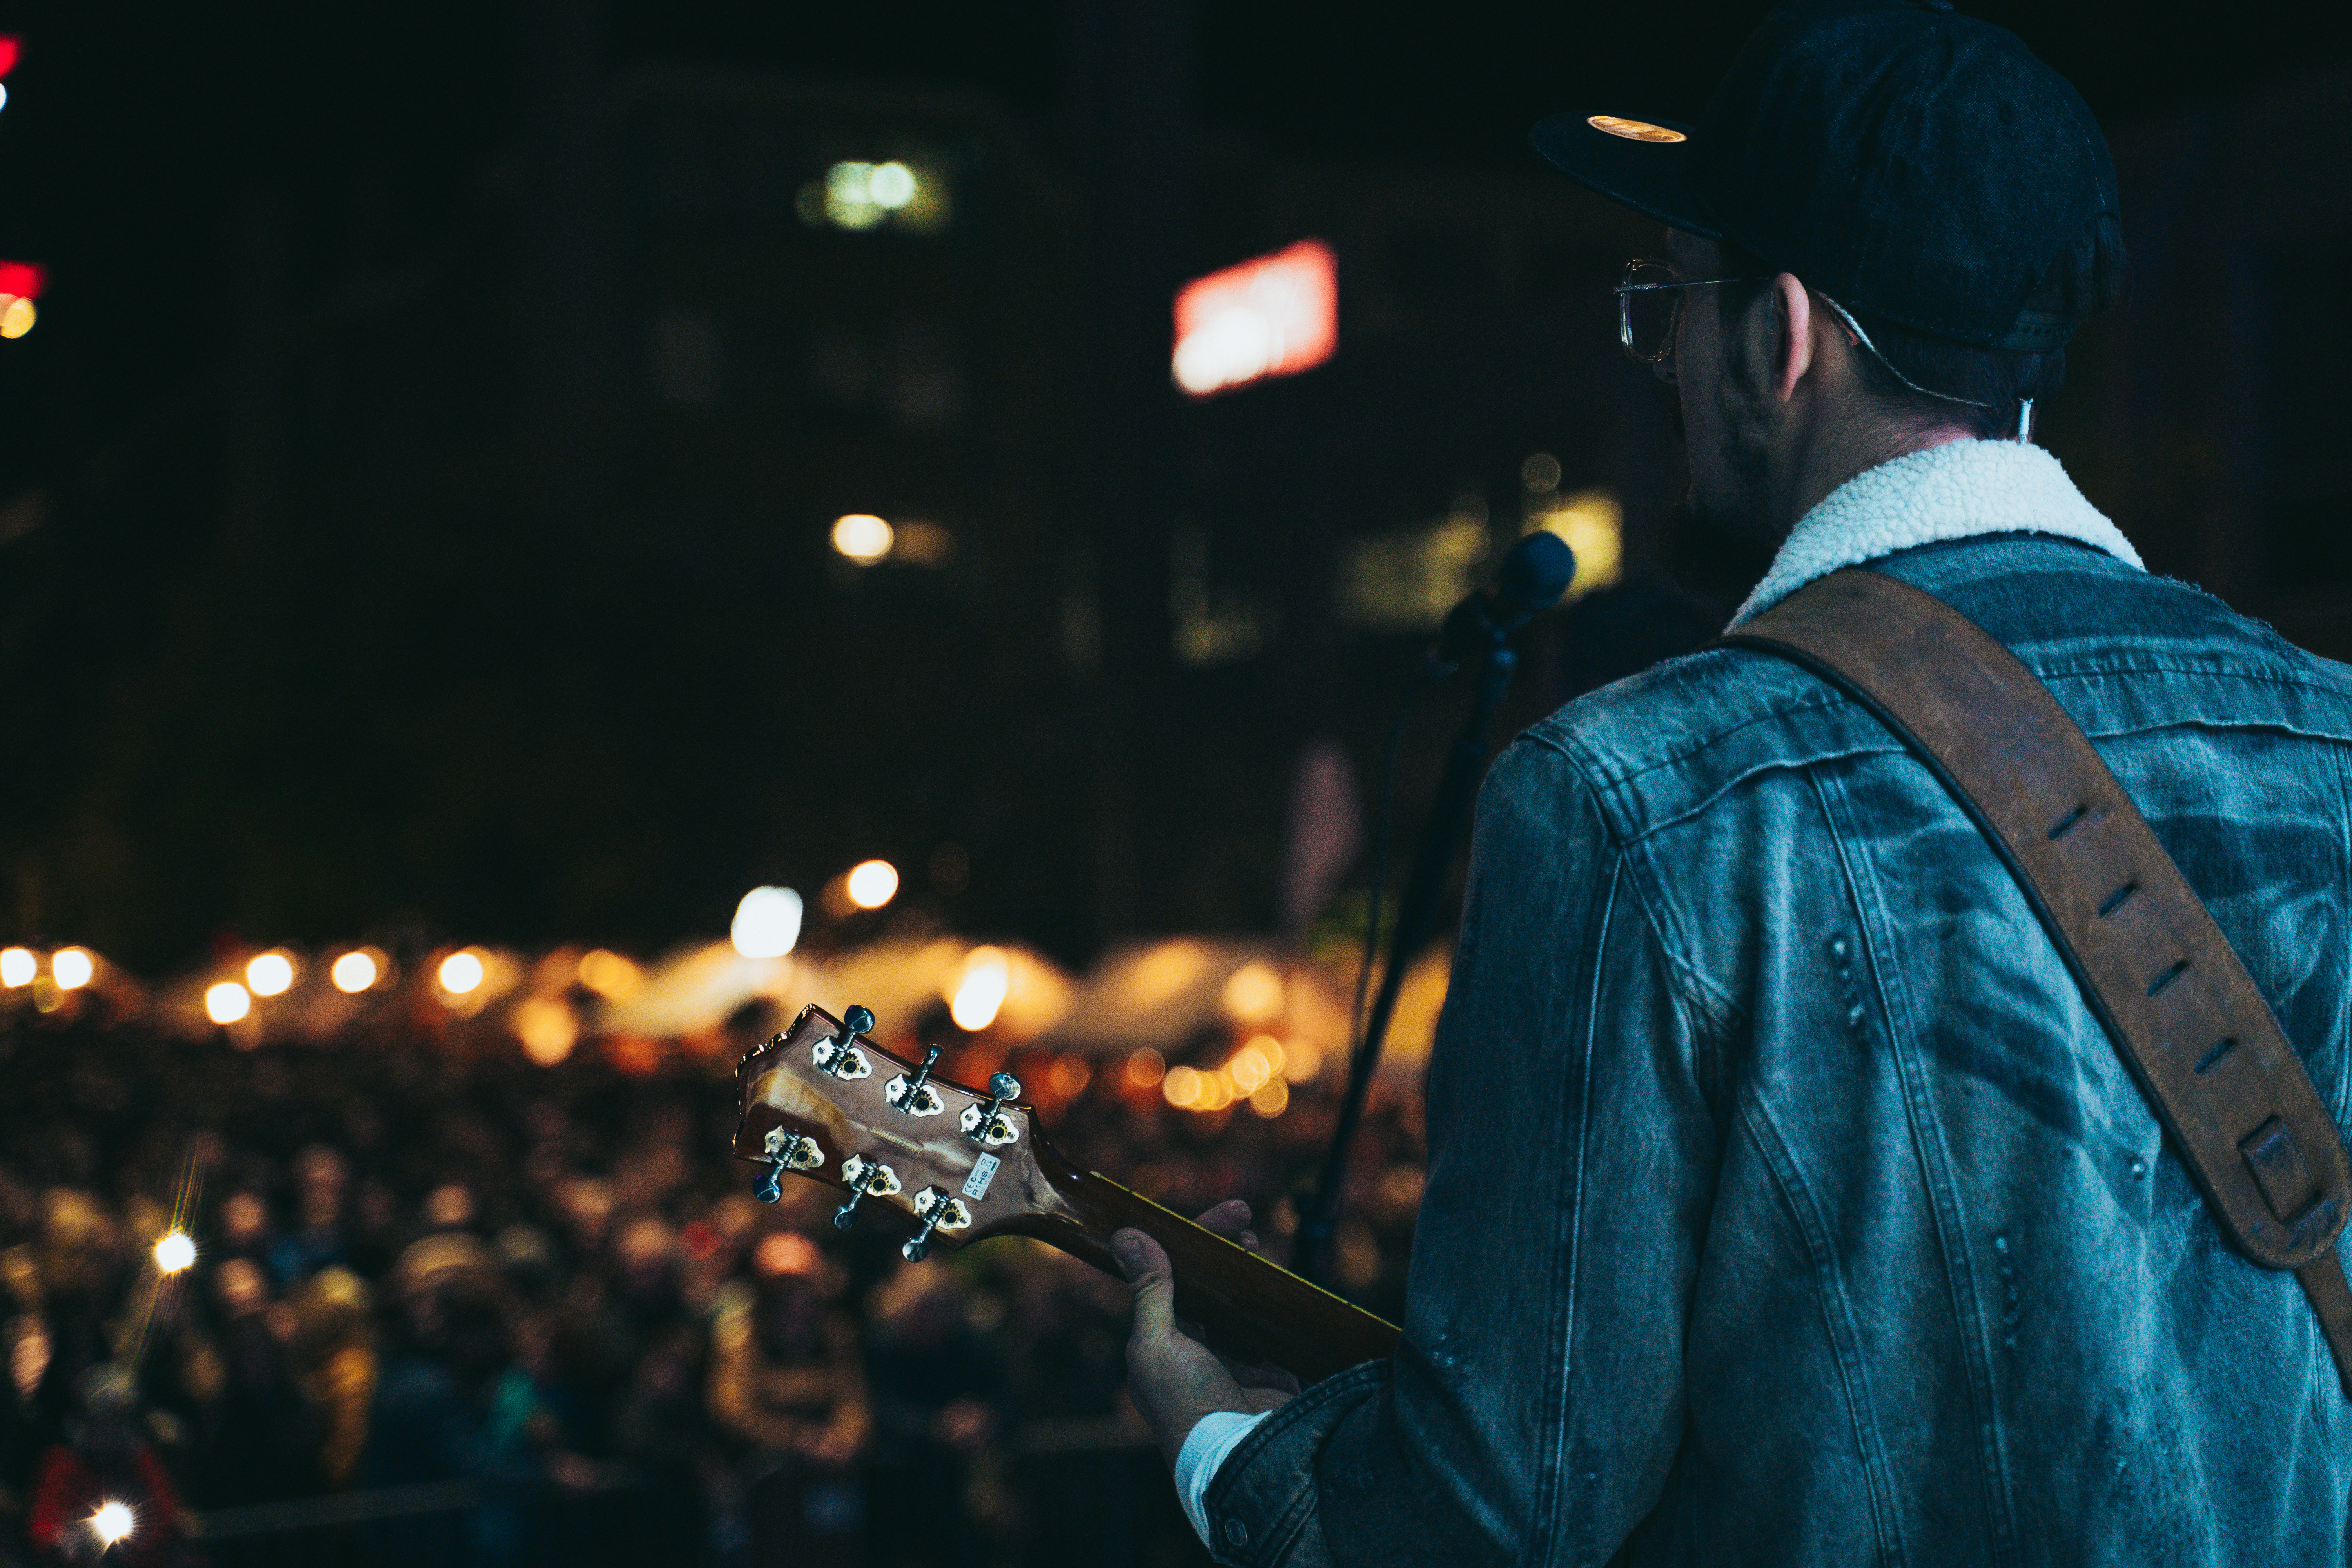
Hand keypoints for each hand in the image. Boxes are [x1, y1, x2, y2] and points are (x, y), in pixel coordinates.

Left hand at [1112, 1201, 1295, 1469]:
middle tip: (1243, 1216)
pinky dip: (1275, 1301)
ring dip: (1247, 1268)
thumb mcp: (1157, 1345)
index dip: (1185, 1241)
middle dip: (1221, 1247)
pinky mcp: (1271, 1371)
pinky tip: (1279, 1281)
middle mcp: (1194, 1349)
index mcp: (1159, 1342)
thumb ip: (1148, 1290)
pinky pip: (1272, 1326)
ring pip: (1239, 1300)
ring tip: (1255, 1245)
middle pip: (1206, 1283)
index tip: (1207, 1214)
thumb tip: (1125, 1235)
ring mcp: (1234, 1360)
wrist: (1238, 1462)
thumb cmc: (1186, 1406)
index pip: (1168, 1276)